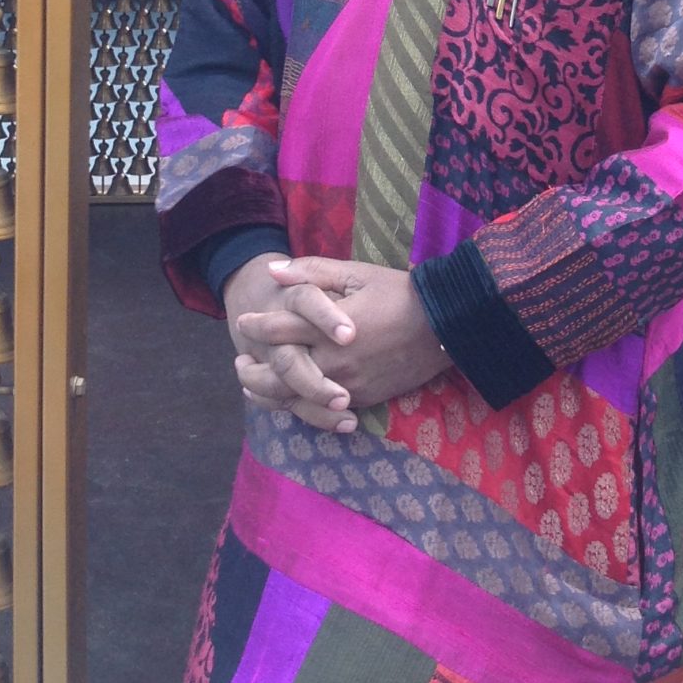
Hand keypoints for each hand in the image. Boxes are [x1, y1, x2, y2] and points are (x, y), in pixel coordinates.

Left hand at [238, 255, 450, 413]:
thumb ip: (311, 272)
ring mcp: (346, 384)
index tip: (243, 321)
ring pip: (293, 398)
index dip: (254, 325)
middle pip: (277, 372)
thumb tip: (273, 271)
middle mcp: (332, 360)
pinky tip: (287, 400)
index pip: (276, 330)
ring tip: (252, 386)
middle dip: (251, 368)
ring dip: (267, 394)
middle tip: (239, 360)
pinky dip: (297, 407)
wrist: (444, 325)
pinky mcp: (361, 399)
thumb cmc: (399, 293)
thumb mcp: (356, 273)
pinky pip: (320, 411)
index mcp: (327, 326)